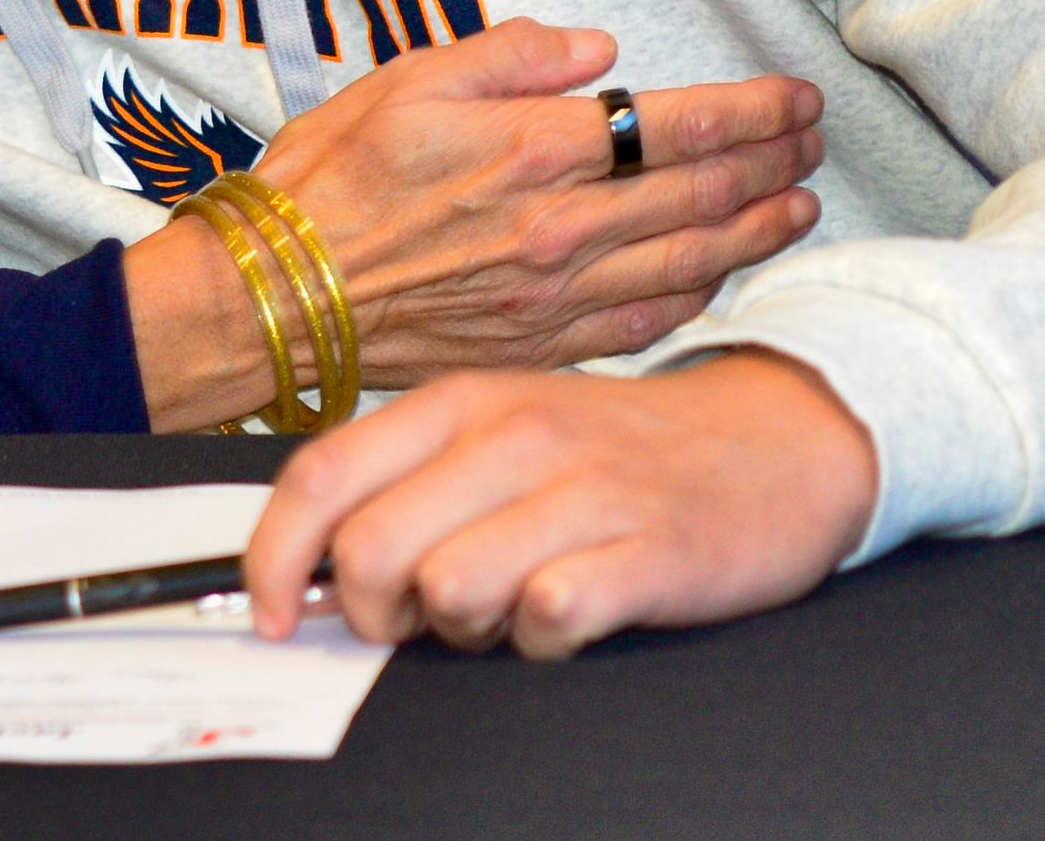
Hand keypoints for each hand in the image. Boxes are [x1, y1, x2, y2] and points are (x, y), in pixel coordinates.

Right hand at [121, 21, 826, 430]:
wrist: (274, 294)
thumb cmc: (328, 181)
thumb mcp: (406, 80)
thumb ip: (508, 56)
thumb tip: (594, 49)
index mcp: (530, 150)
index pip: (679, 124)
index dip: (754, 109)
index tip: (795, 96)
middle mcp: (558, 228)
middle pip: (704, 193)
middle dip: (775, 161)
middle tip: (814, 141)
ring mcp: (554, 297)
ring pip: (691, 264)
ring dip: (758, 231)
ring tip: (800, 205)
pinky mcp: (539, 348)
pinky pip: (644, 326)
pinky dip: (698, 299)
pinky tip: (721, 277)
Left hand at [240, 349, 875, 655]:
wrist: (775, 437)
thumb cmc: (618, 448)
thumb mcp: (502, 431)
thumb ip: (409, 478)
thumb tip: (310, 558)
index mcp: (459, 403)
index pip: (320, 476)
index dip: (271, 559)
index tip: (270, 615)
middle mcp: (512, 435)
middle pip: (370, 549)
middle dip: (372, 612)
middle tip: (413, 619)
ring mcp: (582, 491)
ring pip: (449, 589)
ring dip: (461, 628)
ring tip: (502, 609)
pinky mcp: (648, 551)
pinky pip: (549, 618)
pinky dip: (542, 641)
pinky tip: (565, 617)